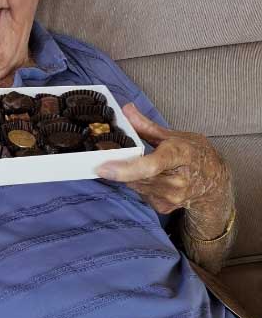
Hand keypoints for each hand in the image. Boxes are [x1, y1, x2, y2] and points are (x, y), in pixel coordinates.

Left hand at [96, 104, 232, 228]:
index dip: (125, 168)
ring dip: (129, 175)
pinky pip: (140, 193)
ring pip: (135, 185)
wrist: (214, 182)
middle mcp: (176, 180)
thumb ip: (146, 125)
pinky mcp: (163, 207)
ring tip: (138, 164)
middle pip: (136, 176)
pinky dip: (138, 184)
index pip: (151, 165)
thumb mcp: (174, 135)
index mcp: (179, 155)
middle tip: (108, 156)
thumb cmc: (194, 154)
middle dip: (120, 166)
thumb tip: (126, 110)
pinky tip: (149, 177)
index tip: (103, 167)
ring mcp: (171, 197)